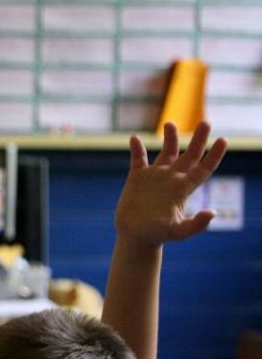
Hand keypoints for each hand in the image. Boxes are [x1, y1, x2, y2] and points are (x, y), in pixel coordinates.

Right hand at [116, 122, 226, 246]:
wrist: (136, 236)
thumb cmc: (158, 235)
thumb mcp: (179, 231)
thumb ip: (196, 224)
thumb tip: (212, 213)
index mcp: (184, 188)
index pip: (204, 168)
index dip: (215, 155)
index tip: (222, 140)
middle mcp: (173, 178)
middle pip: (190, 154)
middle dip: (199, 139)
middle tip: (205, 122)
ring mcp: (155, 176)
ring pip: (167, 151)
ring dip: (170, 137)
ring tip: (169, 124)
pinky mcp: (138, 177)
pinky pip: (138, 158)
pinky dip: (137, 148)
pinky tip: (135, 139)